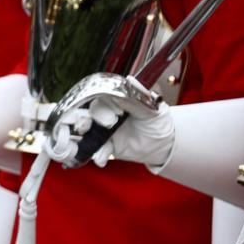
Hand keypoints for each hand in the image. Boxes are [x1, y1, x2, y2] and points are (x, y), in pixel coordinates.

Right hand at [45, 94, 173, 168]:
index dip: (101, 108)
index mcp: (114, 100)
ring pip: (85, 132)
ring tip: (79, 144)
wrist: (164, 144)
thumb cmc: (158, 121)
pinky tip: (100, 159)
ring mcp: (103, 130)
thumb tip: (126, 85)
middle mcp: (105, 113)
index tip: (114, 117)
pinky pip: (95, 149)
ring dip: (80, 137)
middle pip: (85, 114)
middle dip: (81, 120)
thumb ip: (135, 99)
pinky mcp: (105, 145)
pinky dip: (97, 154)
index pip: (99, 99)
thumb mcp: (150, 108)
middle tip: (86, 127)